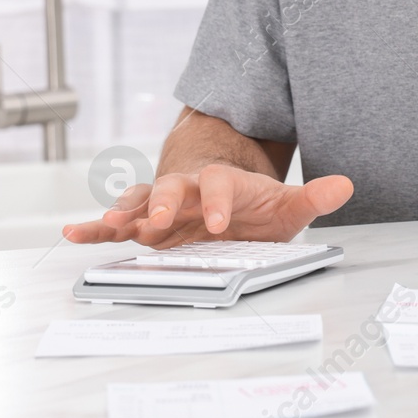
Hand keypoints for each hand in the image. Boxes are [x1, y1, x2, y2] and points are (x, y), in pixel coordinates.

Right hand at [63, 164, 354, 248]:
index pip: (220, 186)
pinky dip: (93, 229)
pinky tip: (71, 234)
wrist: (224, 193)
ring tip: (106, 225)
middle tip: (158, 218)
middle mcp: (186, 189)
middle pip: (171, 188)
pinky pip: (114, 224)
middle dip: (163, 201)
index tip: (220, 221)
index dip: (218, 200)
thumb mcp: (287, 203)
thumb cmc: (254, 203)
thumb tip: (346, 185)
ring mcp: (162, 204)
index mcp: (221, 183)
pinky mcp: (145, 223)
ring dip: (122, 212)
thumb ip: (313, 196)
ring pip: (138, 202)